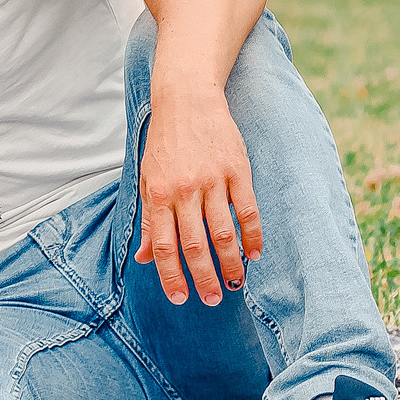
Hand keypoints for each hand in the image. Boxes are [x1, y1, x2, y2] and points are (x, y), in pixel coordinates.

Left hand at [134, 88, 262, 304]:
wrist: (187, 100)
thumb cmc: (165, 144)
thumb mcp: (147, 179)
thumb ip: (150, 220)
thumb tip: (145, 258)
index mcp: (158, 193)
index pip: (164, 245)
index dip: (171, 275)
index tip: (180, 298)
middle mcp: (184, 189)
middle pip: (195, 244)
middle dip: (203, 277)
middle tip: (211, 300)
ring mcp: (212, 180)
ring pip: (223, 232)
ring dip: (230, 262)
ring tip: (235, 284)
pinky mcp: (237, 170)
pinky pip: (247, 210)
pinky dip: (253, 235)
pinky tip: (254, 254)